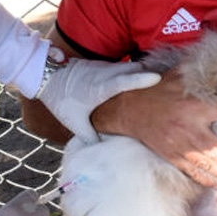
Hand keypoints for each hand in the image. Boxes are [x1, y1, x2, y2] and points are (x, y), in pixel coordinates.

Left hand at [36, 59, 160, 142]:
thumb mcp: (74, 121)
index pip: (124, 81)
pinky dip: (135, 72)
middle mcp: (106, 74)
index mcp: (101, 87)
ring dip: (145, 73)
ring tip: (162, 83)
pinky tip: (142, 80)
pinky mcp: (104, 66)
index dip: (140, 79)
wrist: (46, 74)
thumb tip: (101, 149)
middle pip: (135, 69)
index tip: (156, 77)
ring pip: (131, 66)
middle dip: (152, 74)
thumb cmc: (61, 98)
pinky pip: (124, 67)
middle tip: (171, 84)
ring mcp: (106, 67)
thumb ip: (89, 135)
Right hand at [90, 69, 216, 186]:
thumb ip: (200, 70)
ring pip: (210, 166)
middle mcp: (188, 128)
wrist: (129, 110)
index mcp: (193, 105)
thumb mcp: (178, 75)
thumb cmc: (158, 91)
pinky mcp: (172, 157)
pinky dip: (209, 180)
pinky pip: (194, 173)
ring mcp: (180, 147)